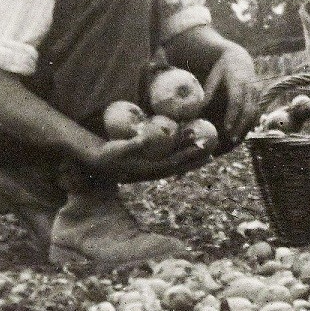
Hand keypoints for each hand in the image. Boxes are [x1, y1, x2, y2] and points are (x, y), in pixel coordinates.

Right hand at [80, 134, 212, 183]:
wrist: (96, 164)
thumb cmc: (107, 154)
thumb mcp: (119, 148)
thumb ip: (134, 144)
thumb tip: (149, 137)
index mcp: (148, 169)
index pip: (174, 162)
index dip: (189, 155)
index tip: (202, 147)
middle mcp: (152, 173)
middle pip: (179, 167)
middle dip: (196, 160)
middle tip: (213, 152)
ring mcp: (151, 171)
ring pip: (175, 166)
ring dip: (190, 160)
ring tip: (205, 153)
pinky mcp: (148, 167)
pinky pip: (168, 163)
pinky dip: (179, 158)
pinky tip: (186, 152)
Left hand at [204, 43, 260, 143]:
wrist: (239, 59)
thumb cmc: (222, 69)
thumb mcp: (213, 77)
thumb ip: (208, 92)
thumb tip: (198, 109)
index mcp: (238, 81)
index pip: (236, 102)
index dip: (232, 116)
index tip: (227, 129)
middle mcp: (250, 87)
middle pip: (248, 110)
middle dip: (241, 126)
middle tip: (232, 140)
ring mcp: (257, 92)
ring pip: (254, 113)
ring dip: (246, 127)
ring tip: (236, 140)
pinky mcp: (259, 97)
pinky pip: (256, 112)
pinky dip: (250, 124)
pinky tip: (242, 133)